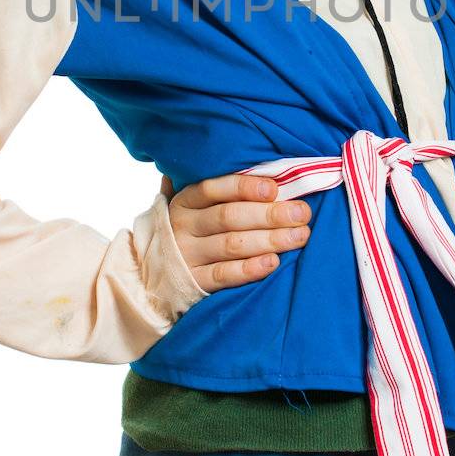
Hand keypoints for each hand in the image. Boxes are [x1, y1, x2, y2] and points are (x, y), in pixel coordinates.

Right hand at [159, 171, 310, 293]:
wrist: (152, 275)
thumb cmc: (188, 233)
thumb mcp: (193, 207)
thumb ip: (218, 191)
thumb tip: (260, 173)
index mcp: (185, 201)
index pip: (214, 189)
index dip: (244, 187)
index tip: (275, 188)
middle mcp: (184, 226)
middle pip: (229, 217)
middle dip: (269, 214)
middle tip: (302, 213)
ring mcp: (187, 255)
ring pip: (231, 245)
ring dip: (269, 240)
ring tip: (298, 236)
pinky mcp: (193, 282)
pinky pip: (224, 275)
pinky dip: (250, 269)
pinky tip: (273, 262)